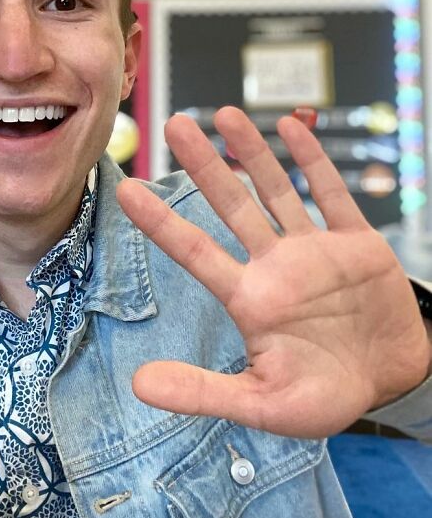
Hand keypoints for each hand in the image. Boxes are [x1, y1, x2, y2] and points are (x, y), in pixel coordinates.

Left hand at [117, 107, 431, 437]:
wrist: (391, 384)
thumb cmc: (323, 397)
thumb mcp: (262, 403)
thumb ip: (203, 392)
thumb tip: (138, 386)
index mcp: (249, 299)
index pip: (195, 251)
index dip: (162, 221)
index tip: (126, 190)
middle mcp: (275, 265)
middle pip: (232, 205)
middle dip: (204, 166)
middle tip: (173, 125)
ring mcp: (314, 249)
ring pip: (277, 190)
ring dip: (253, 152)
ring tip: (226, 114)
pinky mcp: (356, 243)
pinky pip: (332, 195)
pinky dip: (313, 162)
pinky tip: (291, 128)